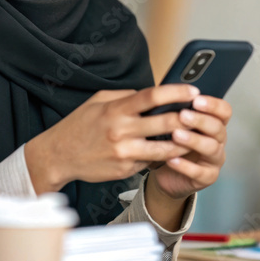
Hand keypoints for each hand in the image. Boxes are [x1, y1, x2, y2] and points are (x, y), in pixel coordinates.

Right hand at [23, 85, 198, 192]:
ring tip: (193, 134)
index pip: (152, 96)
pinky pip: (151, 161)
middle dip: (187, 118)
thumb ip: (125, 97)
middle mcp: (121, 131)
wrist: (58, 155)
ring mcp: (124, 153)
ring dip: (183, 141)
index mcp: (116, 109)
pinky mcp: (126, 170)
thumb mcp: (99, 101)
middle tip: (200, 114)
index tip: (193, 90)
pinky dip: (162, 155)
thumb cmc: (80, 125)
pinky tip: (170, 149)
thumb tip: (152, 94)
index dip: (176, 92)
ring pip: (165, 148)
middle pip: (165, 123)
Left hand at [148, 95, 231, 200]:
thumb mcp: (175, 125)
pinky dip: (185, 166)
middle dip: (201, 120)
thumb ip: (176, 111)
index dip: (213, 105)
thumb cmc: (173, 144)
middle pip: (218, 127)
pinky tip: (172, 160)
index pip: (224, 111)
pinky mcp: (207, 177)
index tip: (196, 99)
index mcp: (214, 124)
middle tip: (183, 115)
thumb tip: (165, 92)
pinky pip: (200, 172)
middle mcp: (218, 140)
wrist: (168, 174)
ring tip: (176, 135)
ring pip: (211, 148)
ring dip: (194, 140)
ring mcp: (215, 159)